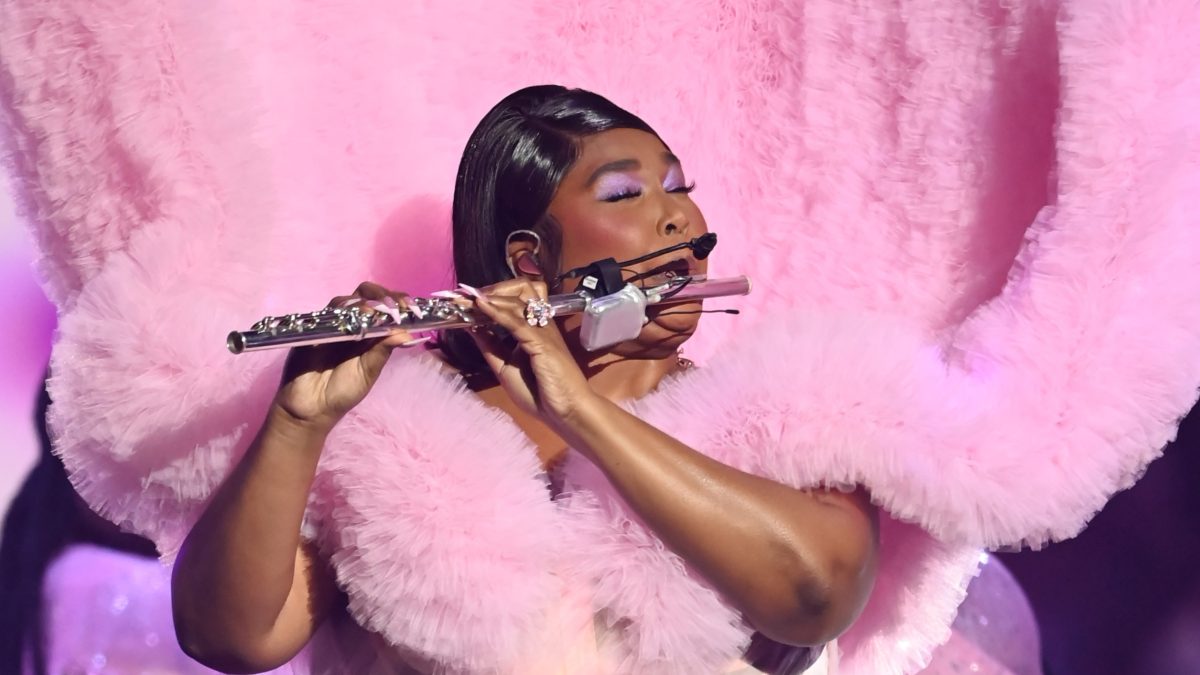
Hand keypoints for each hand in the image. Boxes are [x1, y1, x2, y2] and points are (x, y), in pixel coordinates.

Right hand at [273, 282, 423, 431]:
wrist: (311, 408)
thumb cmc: (343, 391)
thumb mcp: (368, 372)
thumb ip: (383, 351)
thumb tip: (406, 333)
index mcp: (371, 333)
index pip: (386, 307)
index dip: (399, 302)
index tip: (412, 309)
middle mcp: (353, 324)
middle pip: (367, 294)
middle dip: (383, 295)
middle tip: (394, 307)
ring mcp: (333, 324)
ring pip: (348, 300)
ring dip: (366, 302)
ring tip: (377, 314)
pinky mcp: (314, 328)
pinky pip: (328, 313)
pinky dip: (343, 311)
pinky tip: (354, 319)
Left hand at [466, 278, 593, 426]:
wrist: (566, 412)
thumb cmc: (540, 393)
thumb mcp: (505, 368)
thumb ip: (491, 347)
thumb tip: (472, 327)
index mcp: (533, 328)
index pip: (514, 299)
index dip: (491, 295)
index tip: (465, 298)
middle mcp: (539, 323)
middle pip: (521, 288)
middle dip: (494, 288)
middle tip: (467, 295)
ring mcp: (542, 330)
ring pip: (518, 300)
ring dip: (491, 296)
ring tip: (468, 297)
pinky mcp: (542, 342)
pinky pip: (518, 322)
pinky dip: (497, 312)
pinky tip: (481, 306)